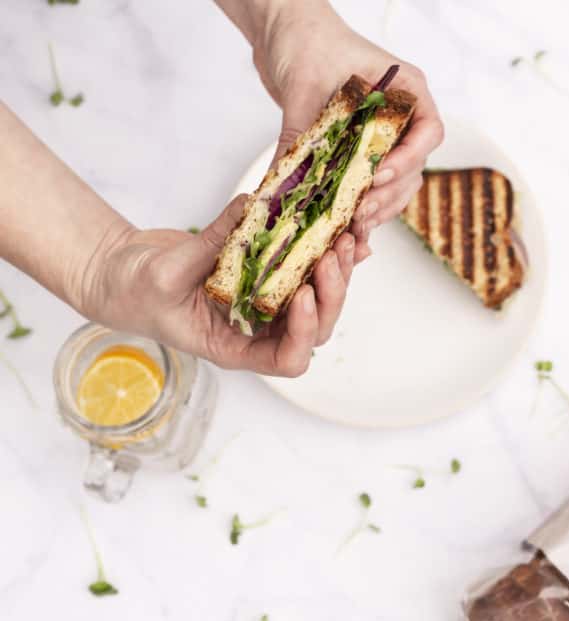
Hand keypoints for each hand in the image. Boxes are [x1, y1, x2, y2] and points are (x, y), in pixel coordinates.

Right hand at [81, 196, 354, 376]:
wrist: (121, 274)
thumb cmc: (134, 291)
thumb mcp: (166, 273)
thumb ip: (210, 244)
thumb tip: (252, 207)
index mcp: (235, 348)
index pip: (287, 360)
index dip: (304, 332)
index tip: (303, 294)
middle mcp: (258, 331)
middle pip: (314, 327)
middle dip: (330, 293)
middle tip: (331, 255)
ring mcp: (265, 304)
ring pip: (318, 298)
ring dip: (334, 272)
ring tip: (342, 238)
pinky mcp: (265, 275)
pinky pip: (304, 269)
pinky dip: (323, 253)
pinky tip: (342, 231)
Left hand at [251, 0, 443, 261]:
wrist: (284, 31)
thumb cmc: (306, 41)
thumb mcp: (304, 89)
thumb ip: (301, 136)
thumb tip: (286, 186)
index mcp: (406, 88)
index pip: (428, 131)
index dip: (409, 159)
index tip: (379, 175)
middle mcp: (401, 114)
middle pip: (413, 165)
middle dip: (388, 192)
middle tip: (360, 210)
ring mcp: (384, 133)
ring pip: (397, 182)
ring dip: (379, 204)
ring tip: (353, 221)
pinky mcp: (360, 149)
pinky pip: (372, 184)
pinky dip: (362, 203)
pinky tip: (346, 221)